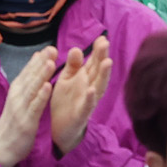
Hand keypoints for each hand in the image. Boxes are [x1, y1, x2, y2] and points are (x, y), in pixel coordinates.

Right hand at [0, 46, 55, 166]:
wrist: (2, 146)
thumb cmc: (14, 120)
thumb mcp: (19, 97)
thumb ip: (28, 78)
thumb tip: (37, 56)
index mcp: (16, 89)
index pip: (28, 71)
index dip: (38, 59)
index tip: (49, 47)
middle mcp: (17, 96)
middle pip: (30, 77)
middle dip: (41, 63)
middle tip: (52, 49)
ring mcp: (21, 109)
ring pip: (32, 89)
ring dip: (41, 75)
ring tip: (51, 63)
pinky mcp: (26, 122)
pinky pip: (35, 107)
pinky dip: (41, 97)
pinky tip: (48, 87)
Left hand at [49, 37, 112, 155]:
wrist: (59, 129)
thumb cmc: (66, 102)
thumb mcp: (67, 80)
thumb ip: (72, 65)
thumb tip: (76, 48)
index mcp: (84, 78)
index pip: (93, 62)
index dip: (98, 51)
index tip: (102, 37)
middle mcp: (89, 88)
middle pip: (98, 72)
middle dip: (102, 58)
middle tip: (105, 43)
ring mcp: (87, 102)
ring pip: (98, 87)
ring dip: (103, 76)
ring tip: (107, 62)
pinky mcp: (80, 115)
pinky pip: (87, 107)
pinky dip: (90, 99)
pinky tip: (91, 90)